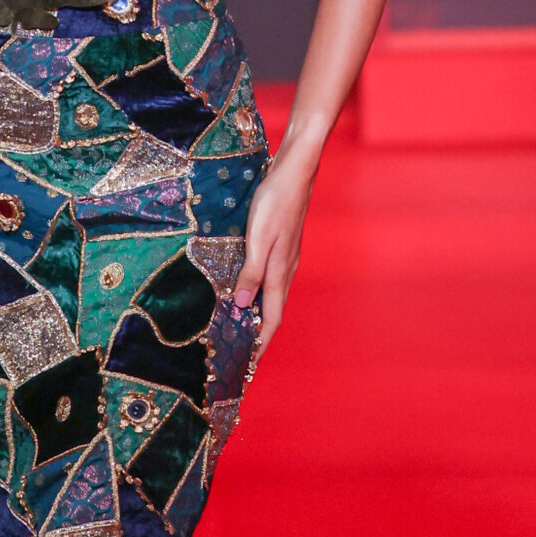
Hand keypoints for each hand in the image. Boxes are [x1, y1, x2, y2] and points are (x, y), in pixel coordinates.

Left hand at [230, 154, 312, 357]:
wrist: (295, 171)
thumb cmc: (275, 200)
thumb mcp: (258, 237)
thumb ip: (251, 272)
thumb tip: (243, 306)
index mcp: (280, 272)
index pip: (271, 318)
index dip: (259, 343)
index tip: (248, 365)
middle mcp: (286, 270)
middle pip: (272, 312)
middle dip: (258, 336)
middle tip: (241, 355)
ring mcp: (286, 259)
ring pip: (272, 296)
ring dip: (258, 316)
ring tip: (241, 330)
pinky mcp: (282, 247)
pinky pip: (270, 281)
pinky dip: (259, 295)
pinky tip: (247, 293)